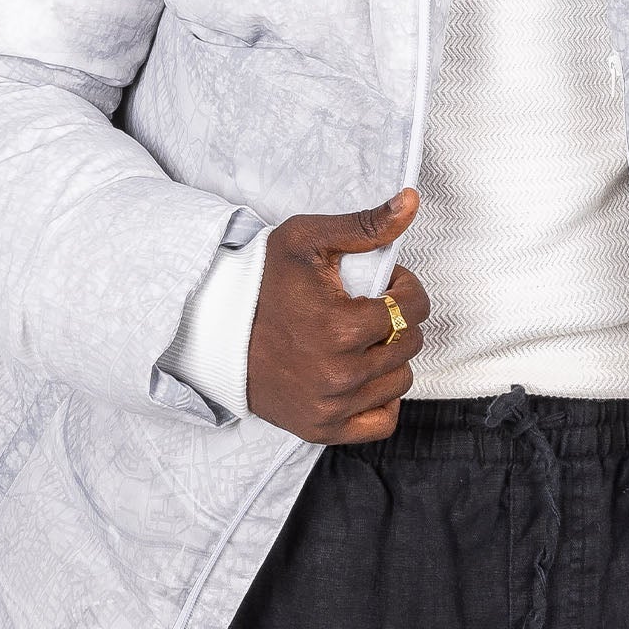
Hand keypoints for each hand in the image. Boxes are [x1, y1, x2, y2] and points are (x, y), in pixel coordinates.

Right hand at [246, 187, 431, 444]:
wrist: (215, 331)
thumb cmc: (262, 281)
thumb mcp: (307, 240)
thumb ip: (365, 224)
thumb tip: (411, 200)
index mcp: (340, 326)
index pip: (412, 308)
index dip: (404, 288)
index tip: (382, 284)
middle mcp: (338, 374)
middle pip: (410, 344)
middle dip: (397, 320)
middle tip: (366, 308)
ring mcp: (331, 406)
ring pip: (400, 381)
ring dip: (390, 357)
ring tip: (360, 339)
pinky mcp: (322, 428)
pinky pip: (382, 421)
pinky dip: (380, 398)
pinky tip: (360, 373)